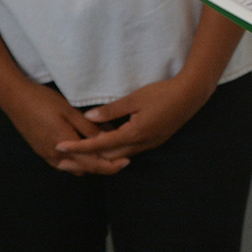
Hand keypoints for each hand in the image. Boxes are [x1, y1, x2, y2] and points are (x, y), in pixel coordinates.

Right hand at [0, 80, 129, 175]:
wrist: (15, 99)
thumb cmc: (44, 101)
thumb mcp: (70, 111)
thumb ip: (90, 128)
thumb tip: (109, 137)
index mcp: (66, 146)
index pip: (94, 164)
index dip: (112, 165)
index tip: (127, 160)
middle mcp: (56, 156)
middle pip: (86, 169)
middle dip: (103, 165)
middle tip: (117, 154)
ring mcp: (47, 156)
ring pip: (74, 168)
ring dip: (89, 163)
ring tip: (101, 151)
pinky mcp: (41, 152)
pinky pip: (63, 164)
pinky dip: (76, 161)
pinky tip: (81, 149)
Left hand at [54, 74, 212, 163]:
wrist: (190, 96)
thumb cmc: (163, 94)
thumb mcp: (134, 99)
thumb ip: (111, 110)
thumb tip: (89, 118)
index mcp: (133, 134)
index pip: (99, 145)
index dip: (78, 147)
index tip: (60, 147)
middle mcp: (140, 144)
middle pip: (107, 157)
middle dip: (86, 157)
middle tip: (64, 156)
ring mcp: (148, 145)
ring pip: (118, 156)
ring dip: (100, 155)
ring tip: (81, 152)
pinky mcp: (152, 141)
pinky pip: (128, 150)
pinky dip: (114, 149)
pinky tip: (106, 143)